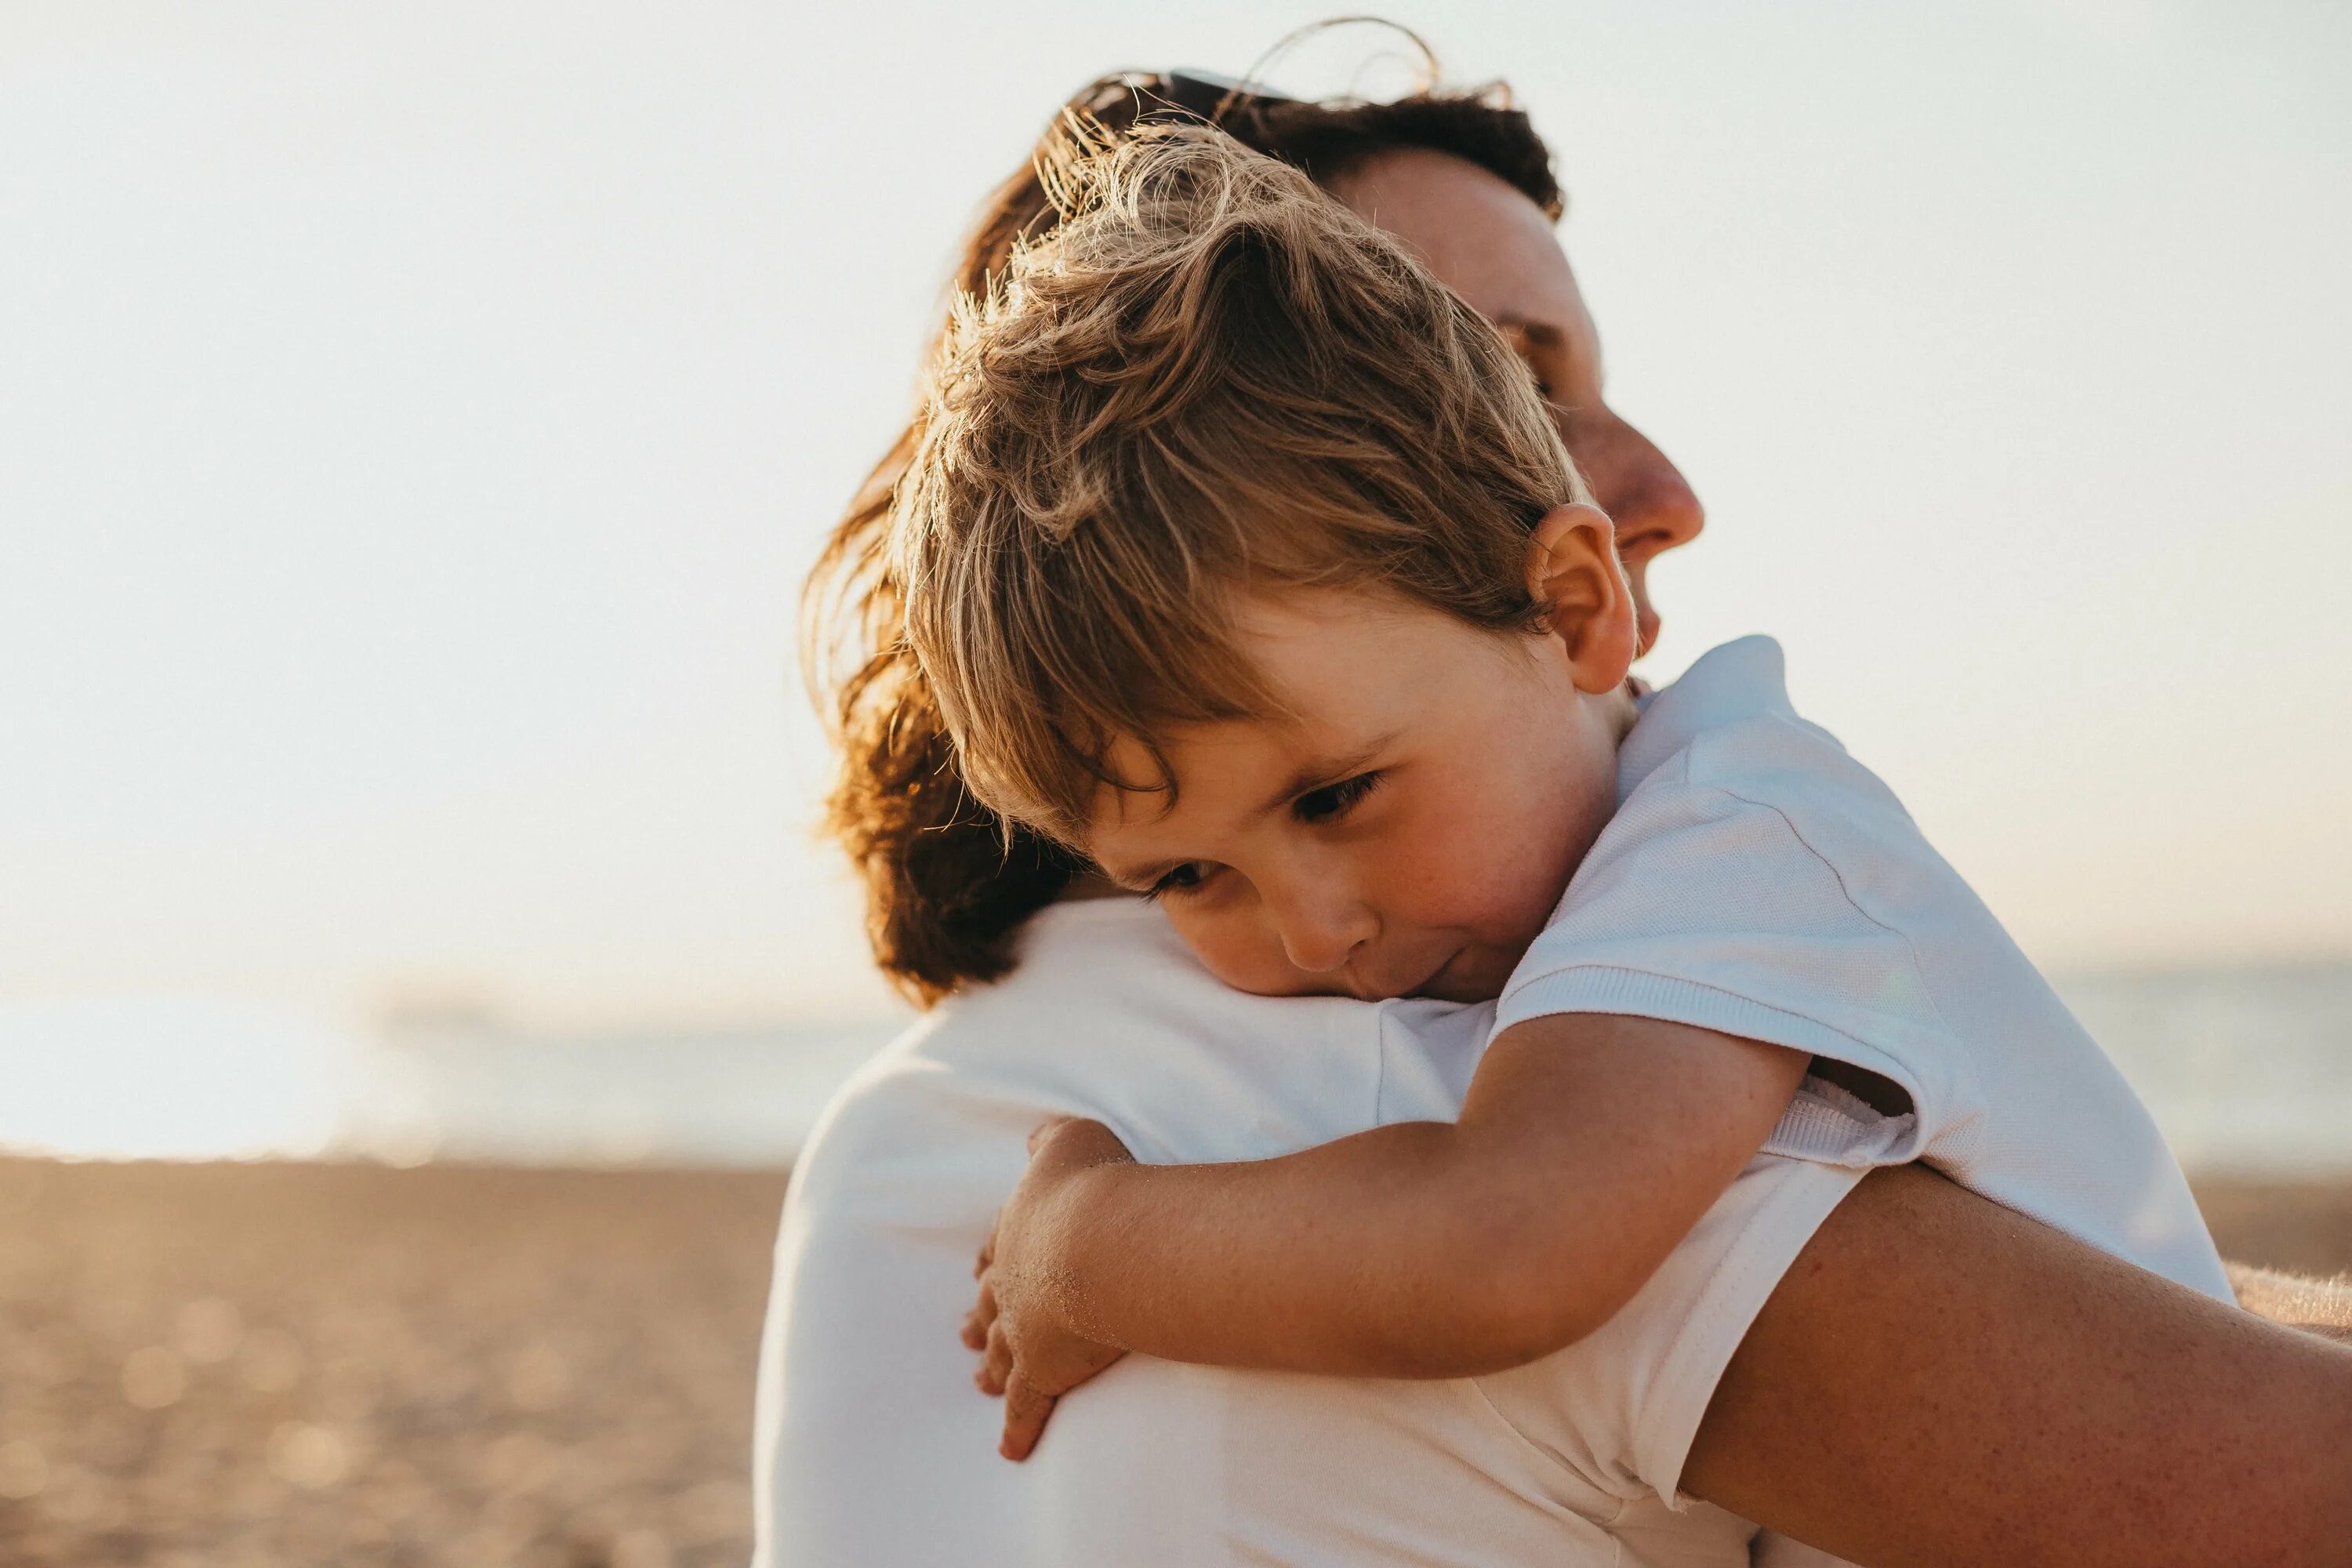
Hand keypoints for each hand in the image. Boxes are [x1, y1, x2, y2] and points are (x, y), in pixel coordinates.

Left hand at [961, 1116, 1135, 1458]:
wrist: (1101, 1241)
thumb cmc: (1093, 1186)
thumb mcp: (1070, 1140)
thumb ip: (1050, 1138)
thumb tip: (1035, 1138)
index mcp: (1017, 1231)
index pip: (998, 1248)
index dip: (992, 1259)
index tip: (981, 1270)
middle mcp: (1011, 1282)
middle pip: (988, 1304)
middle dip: (978, 1317)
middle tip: (964, 1333)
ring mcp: (1022, 1330)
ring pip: (998, 1355)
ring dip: (989, 1367)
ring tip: (979, 1381)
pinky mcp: (1042, 1372)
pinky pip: (1025, 1407)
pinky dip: (1017, 1429)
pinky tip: (1010, 1450)